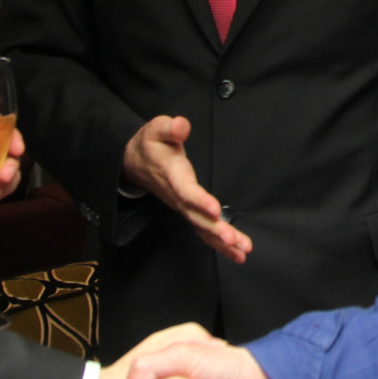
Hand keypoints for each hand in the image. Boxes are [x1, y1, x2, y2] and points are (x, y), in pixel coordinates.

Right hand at [123, 116, 251, 263]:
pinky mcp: (188, 211)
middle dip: (216, 229)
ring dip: (222, 241)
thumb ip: (169, 127)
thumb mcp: (155, 129)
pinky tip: (237, 252)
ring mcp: (183, 207)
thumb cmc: (150, 145)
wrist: (134, 163)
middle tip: (234, 240)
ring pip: (202, 228)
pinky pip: (204, 230)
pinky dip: (220, 244)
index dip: (200, 201)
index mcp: (173, 175)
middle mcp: (178, 196)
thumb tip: (182, 126)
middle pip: (197, 217)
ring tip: (242, 250)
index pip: (186, 191)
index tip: (215, 210)